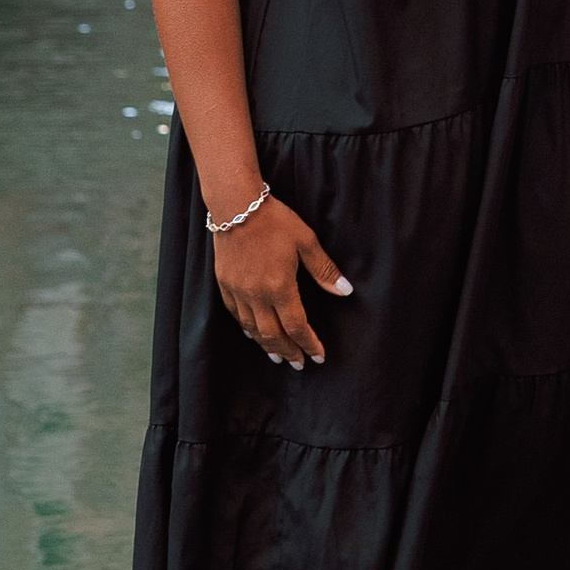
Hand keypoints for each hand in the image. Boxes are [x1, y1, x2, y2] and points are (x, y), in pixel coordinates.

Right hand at [212, 195, 350, 366]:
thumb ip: (324, 270)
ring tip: (279, 356)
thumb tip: (345, 291)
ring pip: (253, 329)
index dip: (309, 344)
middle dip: (289, 351)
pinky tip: (253, 334)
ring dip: (267, 345)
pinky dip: (247, 329)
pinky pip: (236, 315)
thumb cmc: (275, 221)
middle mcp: (256, 295)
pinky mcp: (224, 284)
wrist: (236, 205)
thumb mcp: (306, 242)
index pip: (297, 326)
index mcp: (279, 287)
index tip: (318, 356)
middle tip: (299, 364)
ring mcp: (238, 291)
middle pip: (273, 334)